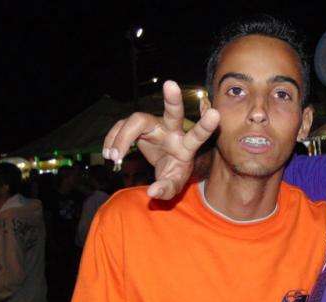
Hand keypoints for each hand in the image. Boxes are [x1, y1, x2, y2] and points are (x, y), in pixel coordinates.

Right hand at [102, 80, 219, 198]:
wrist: (164, 166)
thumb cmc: (173, 174)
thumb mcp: (172, 186)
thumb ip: (165, 189)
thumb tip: (152, 192)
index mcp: (186, 147)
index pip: (197, 136)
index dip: (206, 126)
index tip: (216, 114)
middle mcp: (172, 131)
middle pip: (173, 113)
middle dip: (173, 99)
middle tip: (171, 84)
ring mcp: (156, 126)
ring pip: (137, 120)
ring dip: (122, 137)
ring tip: (113, 158)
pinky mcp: (140, 126)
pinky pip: (122, 126)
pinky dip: (113, 139)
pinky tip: (109, 153)